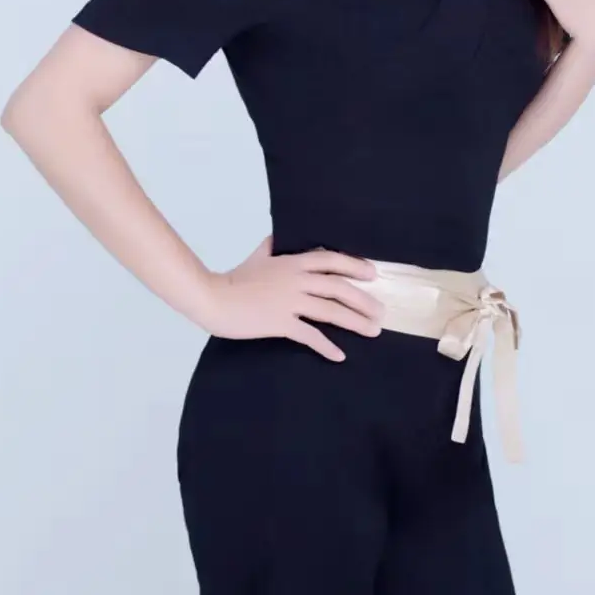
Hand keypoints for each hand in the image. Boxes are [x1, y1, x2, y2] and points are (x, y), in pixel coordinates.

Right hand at [201, 235, 383, 361]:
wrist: (213, 298)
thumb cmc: (235, 279)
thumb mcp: (258, 256)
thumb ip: (272, 247)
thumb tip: (278, 239)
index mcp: (292, 262)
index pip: (331, 260)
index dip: (354, 266)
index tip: (372, 274)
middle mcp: (296, 280)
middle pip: (339, 287)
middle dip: (364, 300)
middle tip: (380, 312)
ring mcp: (290, 302)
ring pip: (331, 311)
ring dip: (355, 322)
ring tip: (372, 331)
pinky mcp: (281, 323)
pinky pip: (310, 335)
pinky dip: (327, 347)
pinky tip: (340, 355)